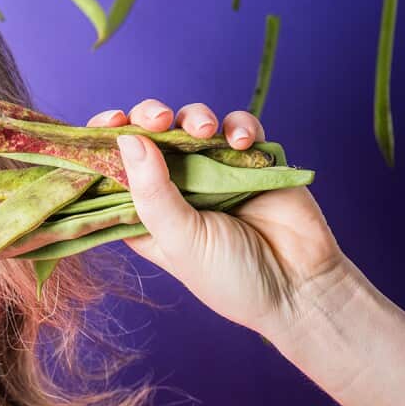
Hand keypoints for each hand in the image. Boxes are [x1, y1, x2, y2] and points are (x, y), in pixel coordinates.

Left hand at [89, 99, 346, 334]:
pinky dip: (238, 125)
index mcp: (144, 210)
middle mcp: (173, 186)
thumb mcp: (180, 240)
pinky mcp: (251, 160)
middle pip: (149, 134)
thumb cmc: (231, 277)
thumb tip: (126, 139)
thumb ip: (152, 191)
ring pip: (191, 123)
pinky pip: (238, 127)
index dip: (104, 140)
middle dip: (147, 116)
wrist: (300, 289)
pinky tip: (240, 141)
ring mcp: (212, 170)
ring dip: (194, 117)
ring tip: (204, 130)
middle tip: (157, 118)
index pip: (113, 165)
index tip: (109, 123)